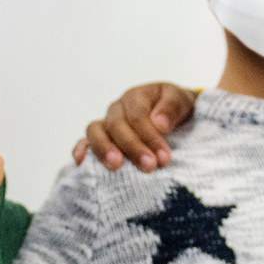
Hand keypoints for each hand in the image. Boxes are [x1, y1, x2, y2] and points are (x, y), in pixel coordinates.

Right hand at [71, 82, 196, 172]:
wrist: (173, 115)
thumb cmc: (175, 109)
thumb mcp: (182, 101)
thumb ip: (172, 108)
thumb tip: (159, 123)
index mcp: (136, 97)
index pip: (138, 116)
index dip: (150, 137)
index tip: (164, 157)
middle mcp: (117, 109)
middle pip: (117, 125)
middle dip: (133, 147)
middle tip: (149, 166)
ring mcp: (106, 124)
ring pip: (95, 131)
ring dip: (104, 149)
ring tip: (116, 166)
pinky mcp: (100, 139)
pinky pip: (85, 142)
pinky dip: (81, 150)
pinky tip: (82, 163)